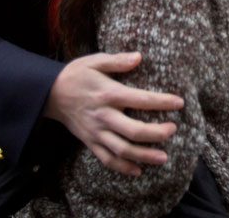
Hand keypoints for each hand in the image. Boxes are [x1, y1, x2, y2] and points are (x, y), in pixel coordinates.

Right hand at [43, 52, 184, 175]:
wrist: (49, 93)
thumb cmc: (76, 74)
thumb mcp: (94, 61)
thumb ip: (117, 60)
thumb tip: (138, 57)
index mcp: (109, 94)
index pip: (141, 99)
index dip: (162, 102)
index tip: (179, 102)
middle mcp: (104, 116)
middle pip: (134, 131)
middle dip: (156, 133)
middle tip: (173, 130)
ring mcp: (96, 132)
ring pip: (122, 150)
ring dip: (144, 156)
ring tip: (164, 158)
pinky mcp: (90, 142)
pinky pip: (107, 159)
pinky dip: (123, 168)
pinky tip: (138, 170)